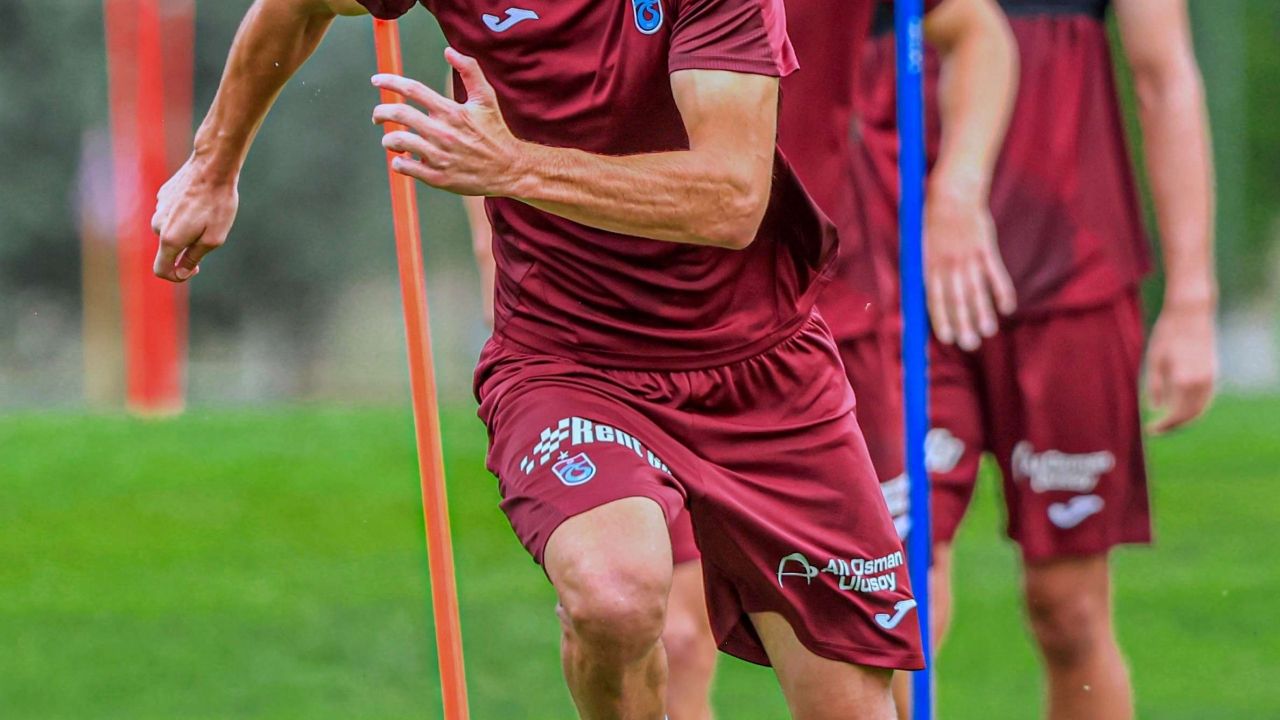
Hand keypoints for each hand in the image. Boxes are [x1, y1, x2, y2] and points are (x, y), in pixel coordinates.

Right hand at [150, 156, 238, 281]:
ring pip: (171, 230)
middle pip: (169, 249)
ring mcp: (158, 208)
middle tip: (209, 234)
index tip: (194, 268)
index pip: (161, 270)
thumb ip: (194, 258)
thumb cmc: (217, 204)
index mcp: (169, 239)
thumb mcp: (214, 239)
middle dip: (186, 248)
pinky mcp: (163, 196)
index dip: (176, 276)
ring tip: (207, 215)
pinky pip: (172, 213)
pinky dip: (185, 214)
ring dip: (187, 229)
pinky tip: (200, 202)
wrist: (212, 167)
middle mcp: (158, 224)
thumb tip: (180, 272)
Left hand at [372, 48, 522, 195]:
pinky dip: (398, 162)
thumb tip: (449, 51)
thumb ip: (470, 71)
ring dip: (388, 139)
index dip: (390, 81)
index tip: (376, 81)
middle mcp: (442, 132)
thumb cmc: (495, 132)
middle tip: (378, 115)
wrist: (508, 169)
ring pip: (397, 141)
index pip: (412, 90)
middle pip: (398, 114)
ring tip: (391, 140)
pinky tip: (403, 159)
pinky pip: (405, 167)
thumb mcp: (487, 99)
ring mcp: (439, 155)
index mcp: (451, 111)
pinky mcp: (437, 177)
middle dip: (381, 112)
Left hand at [924, 181, 1015, 349]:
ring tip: (988, 332)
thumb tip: (926, 298)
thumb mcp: (922, 247)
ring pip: (976, 290)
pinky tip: (1007, 307)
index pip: (934, 299)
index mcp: (930, 265)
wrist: (952, 192)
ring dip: (983, 313)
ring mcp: (968, 255)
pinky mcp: (985, 247)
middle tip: (970, 345)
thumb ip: (927, 272)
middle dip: (964, 324)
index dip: (941, 320)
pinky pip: (995, 273)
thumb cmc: (934, 223)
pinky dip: (1002, 290)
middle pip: (956, 299)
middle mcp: (948, 263)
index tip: (947, 339)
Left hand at [1145, 302, 1216, 433]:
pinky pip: (1207, 398)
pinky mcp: (1214, 372)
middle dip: (1174, 426)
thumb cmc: (1167, 334)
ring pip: (1201, 408)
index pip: (1176, 414)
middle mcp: (1201, 381)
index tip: (1151, 431)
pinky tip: (1181, 409)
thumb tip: (1156, 409)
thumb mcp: (1154, 360)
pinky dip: (1195, 408)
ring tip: (1167, 422)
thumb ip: (1155, 387)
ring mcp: (1211, 377)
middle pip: (1190, 415)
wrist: (1190, 313)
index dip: (1164, 426)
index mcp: (1184, 380)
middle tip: (1157, 429)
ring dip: (1185, 419)